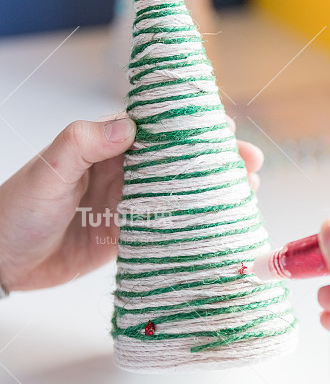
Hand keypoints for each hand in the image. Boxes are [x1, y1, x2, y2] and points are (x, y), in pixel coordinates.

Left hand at [0, 115, 262, 291]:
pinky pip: (166, 229)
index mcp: (106, 149)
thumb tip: (130, 125)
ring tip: (247, 193)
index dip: (192, 128)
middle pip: (178, 163)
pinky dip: (194, 227)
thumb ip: (84, 143)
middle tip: (251, 164)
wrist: (1, 259)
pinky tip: (218, 225)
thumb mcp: (48, 170)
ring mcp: (127, 207)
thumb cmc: (17, 208)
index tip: (224, 127)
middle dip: (215, 162)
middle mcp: (122, 175)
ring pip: (179, 195)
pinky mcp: (126, 238)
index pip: (157, 131)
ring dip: (212, 193)